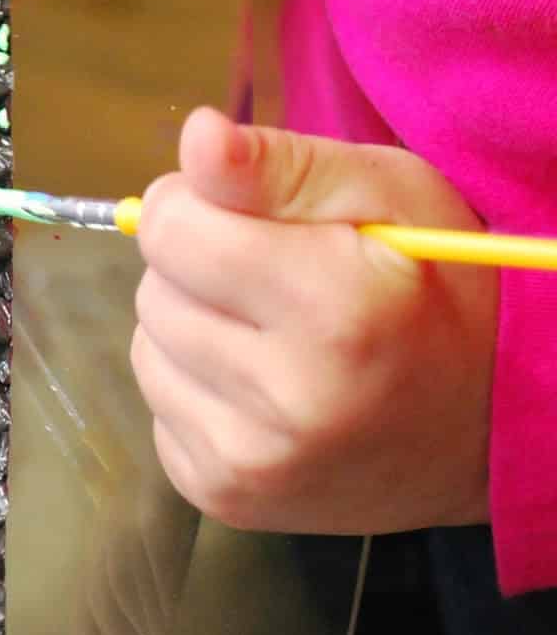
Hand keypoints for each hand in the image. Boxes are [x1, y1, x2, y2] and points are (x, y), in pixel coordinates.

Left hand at [132, 108, 497, 534]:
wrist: (488, 427)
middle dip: (200, 271)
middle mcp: (290, 399)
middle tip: (279, 285)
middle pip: (152, 290)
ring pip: (145, 350)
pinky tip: (262, 390)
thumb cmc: (440, 288)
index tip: (250, 218)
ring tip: (273, 337)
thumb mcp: (389, 194)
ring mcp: (253, 462)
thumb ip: (283, 165)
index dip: (199, 207)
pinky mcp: (225, 496)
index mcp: (334, 309)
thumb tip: (196, 138)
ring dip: (192, 330)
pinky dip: (196, 389)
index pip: (169, 229)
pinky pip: (157, 409)